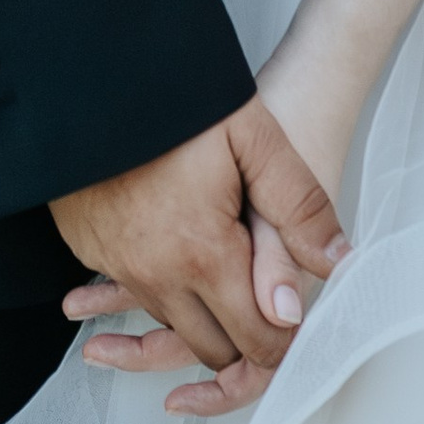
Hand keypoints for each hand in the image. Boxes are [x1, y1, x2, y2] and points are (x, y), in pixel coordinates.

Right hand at [51, 97, 347, 414]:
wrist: (91, 76)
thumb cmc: (174, 99)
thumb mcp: (254, 137)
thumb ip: (299, 205)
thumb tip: (334, 263)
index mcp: (204, 255)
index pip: (258, 340)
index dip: (286, 340)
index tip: (296, 320)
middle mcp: (156, 274)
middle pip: (213, 347)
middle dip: (244, 336)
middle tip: (264, 299)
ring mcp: (117, 265)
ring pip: (172, 321)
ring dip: (200, 309)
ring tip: (223, 265)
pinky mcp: (89, 249)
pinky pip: (134, 288)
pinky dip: (159, 281)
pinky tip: (175, 242)